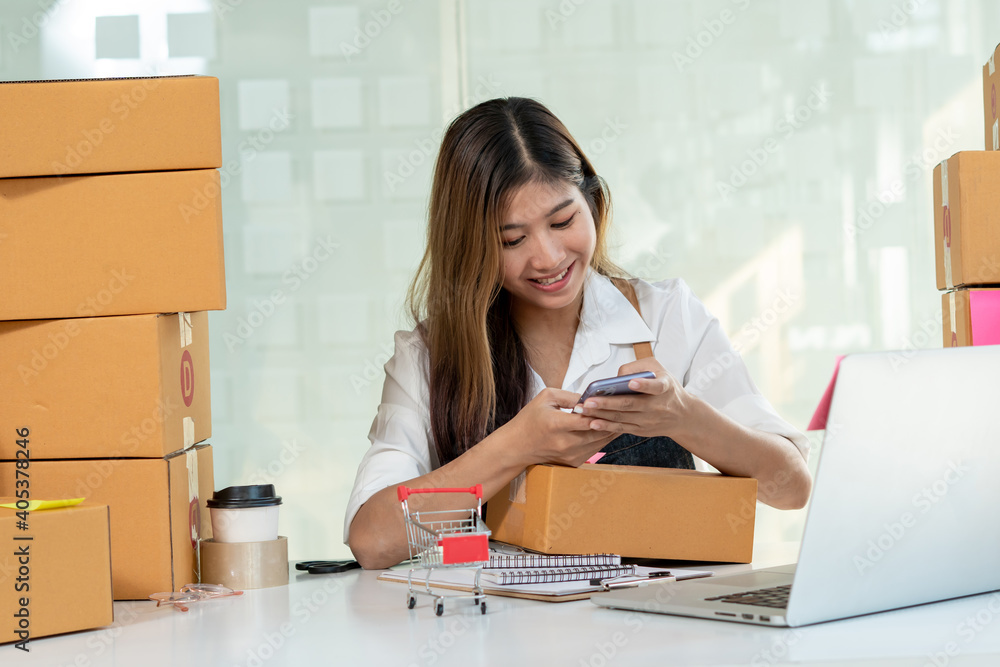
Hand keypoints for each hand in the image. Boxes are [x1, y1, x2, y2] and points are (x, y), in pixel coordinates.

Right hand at [502, 387, 616, 466]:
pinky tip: (609, 428)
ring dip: (611, 429)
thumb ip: (570, 396)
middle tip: (624, 407)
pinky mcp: (574, 462)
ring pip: (600, 441)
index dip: (601, 409)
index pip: (587, 418)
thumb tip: (592, 397)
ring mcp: (570, 455)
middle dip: (612, 418)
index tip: (612, 400)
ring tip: (621, 416)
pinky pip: (595, 449)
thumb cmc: (530, 420)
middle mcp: (565, 443)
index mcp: (557, 424)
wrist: (517, 447)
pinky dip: (603, 439)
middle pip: (598, 431)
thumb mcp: (546, 397)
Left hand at [575, 359, 698, 438]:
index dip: (644, 385)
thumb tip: (615, 377)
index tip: (631, 382)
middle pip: (630, 404)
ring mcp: (648, 420)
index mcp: (665, 387)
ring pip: (622, 417)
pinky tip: (592, 422)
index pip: (656, 386)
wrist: (682, 415)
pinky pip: (621, 428)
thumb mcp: (659, 370)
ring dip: (601, 414)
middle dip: (607, 403)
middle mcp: (657, 406)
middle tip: (589, 400)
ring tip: (584, 409)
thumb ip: (638, 367)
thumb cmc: (667, 387)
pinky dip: (606, 426)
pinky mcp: (641, 430)